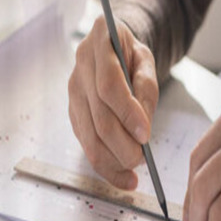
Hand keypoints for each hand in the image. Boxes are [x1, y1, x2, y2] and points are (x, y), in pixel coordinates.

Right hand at [68, 16, 158, 190]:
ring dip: (113, 161)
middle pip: (98, 118)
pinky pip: (87, 146)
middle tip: (142, 159)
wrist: (110, 49)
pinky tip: (123, 177)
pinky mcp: (73, 115)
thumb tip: (143, 127)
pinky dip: (106, 166)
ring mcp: (73, 94)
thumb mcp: (146, 61)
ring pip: (89, 138)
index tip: (146, 136)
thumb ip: (146, 88)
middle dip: (122, 145)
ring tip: (134, 173)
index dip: (127, 113)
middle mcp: (80, 69)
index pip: (108, 86)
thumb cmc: (130, 54)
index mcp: (99, 43)